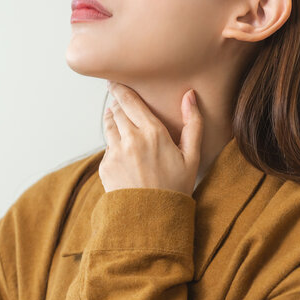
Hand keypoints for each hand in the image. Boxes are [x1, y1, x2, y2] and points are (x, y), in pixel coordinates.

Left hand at [100, 81, 203, 195]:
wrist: (153, 218)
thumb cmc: (176, 187)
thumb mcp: (192, 156)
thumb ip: (193, 123)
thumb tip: (190, 95)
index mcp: (153, 133)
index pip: (130, 101)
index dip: (120, 88)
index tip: (115, 81)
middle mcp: (131, 139)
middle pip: (117, 110)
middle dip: (117, 103)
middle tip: (118, 98)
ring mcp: (115, 153)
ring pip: (108, 125)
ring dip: (112, 119)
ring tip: (117, 118)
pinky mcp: (105, 166)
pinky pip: (107, 147)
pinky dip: (112, 144)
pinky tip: (123, 151)